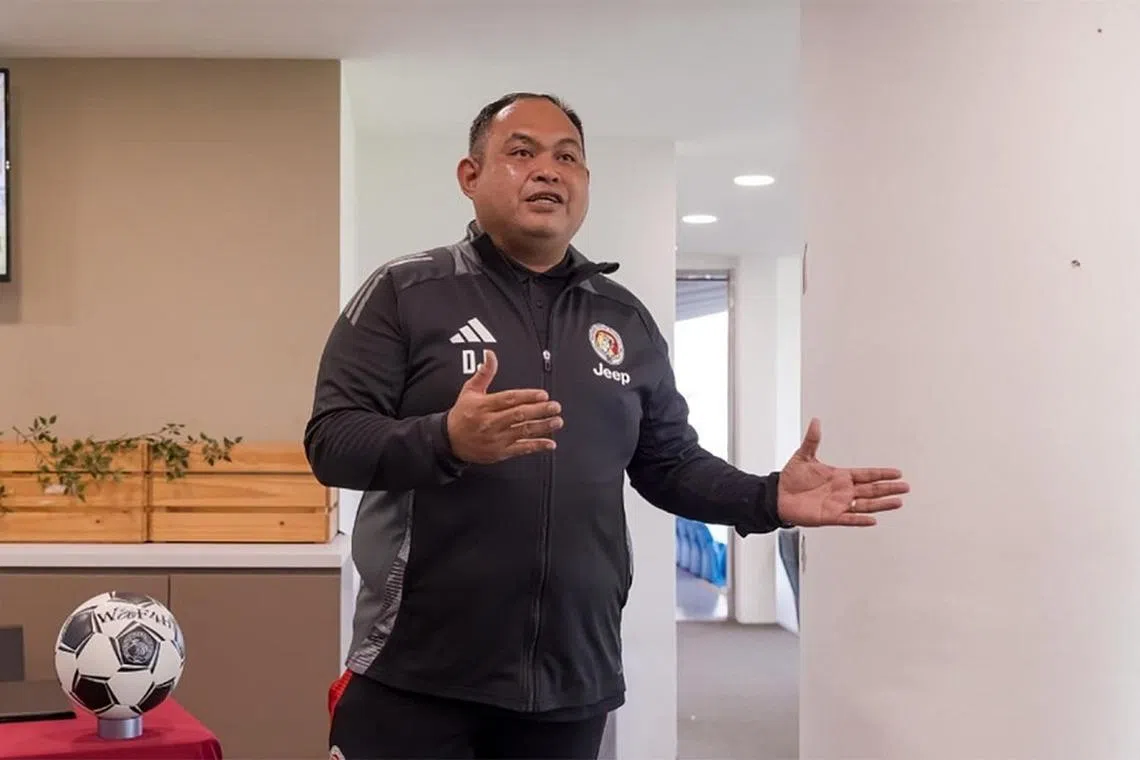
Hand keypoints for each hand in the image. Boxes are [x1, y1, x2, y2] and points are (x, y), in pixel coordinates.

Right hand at [446, 349, 563, 463]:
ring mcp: (496, 439)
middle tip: (555, 407)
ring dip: (542, 427)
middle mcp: (490, 422)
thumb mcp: (469, 391)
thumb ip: (485, 373)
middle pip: (519, 415)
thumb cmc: (462, 414)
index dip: (527, 396)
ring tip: (557, 422)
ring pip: (523, 432)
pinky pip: (521, 449)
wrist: (450, 441)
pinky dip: (537, 446)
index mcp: (484, 406)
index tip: (543, 394)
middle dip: (539, 411)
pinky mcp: (500, 452)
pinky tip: (550, 444)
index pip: (509, 399)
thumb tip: (490, 354)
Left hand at [777, 418, 908, 527]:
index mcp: (840, 476)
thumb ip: (812, 440)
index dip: (881, 474)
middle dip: (888, 488)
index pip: (866, 475)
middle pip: (871, 489)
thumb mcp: (803, 456)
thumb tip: (816, 421)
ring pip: (865, 504)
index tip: (897, 473)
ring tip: (898, 502)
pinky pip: (849, 519)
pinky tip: (873, 520)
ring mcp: (838, 504)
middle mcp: (843, 491)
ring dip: (882, 504)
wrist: (778, 496)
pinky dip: (860, 520)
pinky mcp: (830, 516)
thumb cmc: (791, 478)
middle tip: (905, 487)